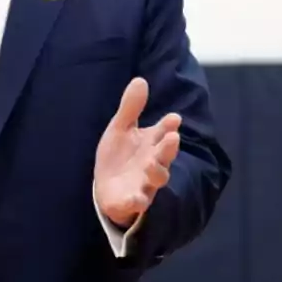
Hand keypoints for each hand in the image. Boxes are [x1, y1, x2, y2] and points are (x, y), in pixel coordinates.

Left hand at [94, 77, 181, 228]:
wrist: (108, 188)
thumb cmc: (119, 156)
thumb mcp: (121, 129)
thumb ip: (131, 108)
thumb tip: (140, 79)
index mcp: (151, 143)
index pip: (164, 131)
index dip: (169, 125)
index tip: (174, 118)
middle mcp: (153, 162)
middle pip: (165, 155)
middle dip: (169, 147)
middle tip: (173, 137)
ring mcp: (145, 182)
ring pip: (157, 178)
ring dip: (157, 171)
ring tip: (152, 163)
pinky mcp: (132, 200)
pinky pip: (137, 202)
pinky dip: (137, 201)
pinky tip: (136, 199)